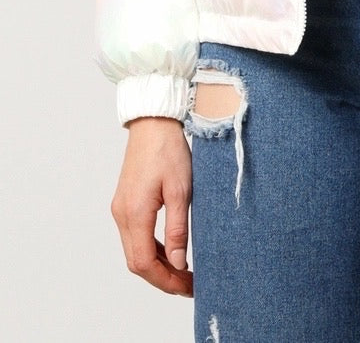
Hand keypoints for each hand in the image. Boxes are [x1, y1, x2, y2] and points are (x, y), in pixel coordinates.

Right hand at [111, 116, 193, 295]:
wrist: (153, 122)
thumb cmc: (168, 150)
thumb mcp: (181, 190)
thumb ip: (178, 229)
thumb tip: (179, 263)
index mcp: (134, 213)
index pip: (144, 263)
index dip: (166, 280)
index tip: (187, 287)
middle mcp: (122, 215)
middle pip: (137, 262)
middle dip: (162, 278)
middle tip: (189, 285)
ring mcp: (121, 209)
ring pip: (135, 251)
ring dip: (157, 265)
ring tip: (183, 272)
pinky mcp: (126, 202)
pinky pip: (135, 236)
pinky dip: (152, 249)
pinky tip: (170, 252)